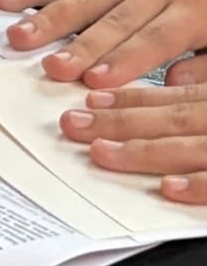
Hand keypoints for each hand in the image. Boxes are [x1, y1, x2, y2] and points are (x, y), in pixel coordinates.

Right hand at [0, 0, 206, 85]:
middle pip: (113, 20)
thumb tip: (176, 84)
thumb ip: (205, 68)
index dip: (124, 60)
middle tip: (55, 67)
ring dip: (48, 18)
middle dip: (80, 45)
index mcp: (192, 8)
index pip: (154, 38)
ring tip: (21, 37)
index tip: (96, 80)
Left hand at [60, 84, 206, 203]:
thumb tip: (175, 77)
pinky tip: (167, 188)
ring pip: (189, 147)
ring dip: (143, 150)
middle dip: (118, 121)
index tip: (90, 101)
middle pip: (170, 119)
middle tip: (72, 123)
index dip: (129, 99)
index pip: (172, 98)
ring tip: (100, 152)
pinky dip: (198, 184)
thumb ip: (203, 96)